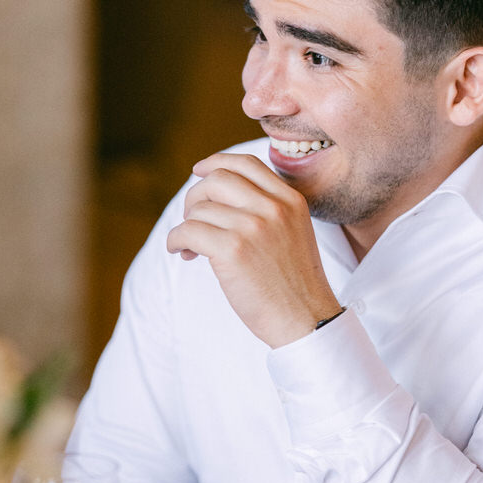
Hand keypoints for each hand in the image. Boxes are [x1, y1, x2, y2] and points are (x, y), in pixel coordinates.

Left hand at [166, 152, 341, 347]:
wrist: (306, 320)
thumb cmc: (294, 285)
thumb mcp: (293, 234)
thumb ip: (268, 211)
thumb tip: (217, 198)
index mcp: (291, 200)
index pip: (246, 164)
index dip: (216, 163)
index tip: (199, 172)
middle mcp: (274, 208)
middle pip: (217, 179)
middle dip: (196, 197)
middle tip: (192, 221)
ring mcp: (253, 226)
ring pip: (200, 208)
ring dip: (186, 226)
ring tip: (191, 247)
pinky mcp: (233, 250)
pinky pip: (188, 231)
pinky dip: (176, 240)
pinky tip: (182, 253)